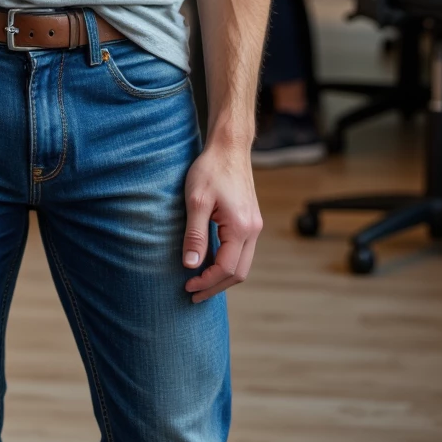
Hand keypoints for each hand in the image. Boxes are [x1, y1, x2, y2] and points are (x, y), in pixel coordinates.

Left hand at [181, 135, 262, 303]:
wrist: (229, 148)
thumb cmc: (211, 170)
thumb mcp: (196, 201)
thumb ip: (194, 235)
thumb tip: (191, 265)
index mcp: (241, 228)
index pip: (226, 269)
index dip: (206, 282)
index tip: (187, 285)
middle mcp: (253, 230)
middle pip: (238, 273)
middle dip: (215, 286)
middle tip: (193, 294)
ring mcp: (254, 226)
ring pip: (242, 264)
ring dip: (222, 277)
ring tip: (200, 283)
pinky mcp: (250, 221)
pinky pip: (241, 251)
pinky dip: (227, 263)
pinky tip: (210, 262)